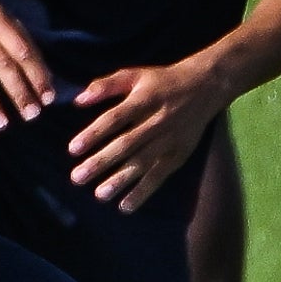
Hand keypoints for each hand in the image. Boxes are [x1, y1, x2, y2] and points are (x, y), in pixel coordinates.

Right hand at [0, 0, 55, 130]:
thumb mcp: (1, 18)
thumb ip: (18, 41)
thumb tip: (42, 74)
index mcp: (5, 21)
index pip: (27, 50)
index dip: (39, 74)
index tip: (49, 97)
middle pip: (9, 63)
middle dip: (22, 89)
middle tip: (33, 115)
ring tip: (4, 125)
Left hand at [67, 61, 228, 211]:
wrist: (207, 85)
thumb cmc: (161, 82)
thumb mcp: (135, 75)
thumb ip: (105, 86)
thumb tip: (77, 99)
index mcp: (144, 99)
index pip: (116, 118)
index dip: (94, 133)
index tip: (73, 149)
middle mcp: (158, 121)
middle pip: (127, 144)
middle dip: (101, 162)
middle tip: (77, 178)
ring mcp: (170, 140)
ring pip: (142, 162)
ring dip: (120, 180)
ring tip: (99, 195)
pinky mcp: (179, 154)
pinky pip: (159, 175)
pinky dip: (143, 191)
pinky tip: (124, 206)